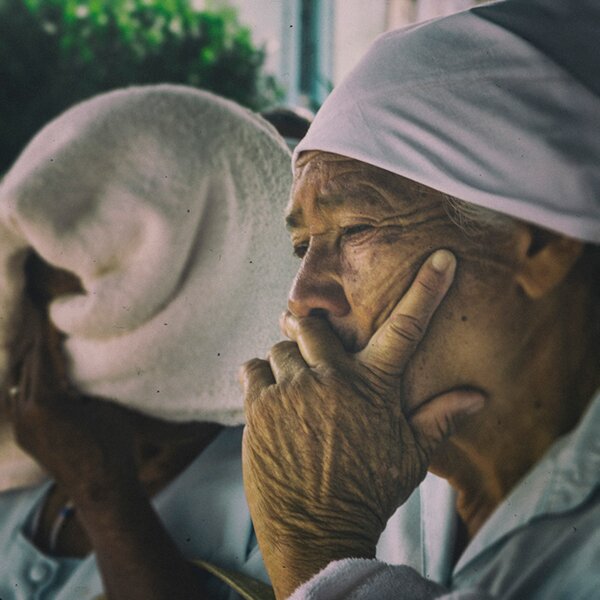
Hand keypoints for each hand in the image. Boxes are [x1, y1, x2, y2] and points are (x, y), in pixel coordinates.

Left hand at [2, 300, 137, 503]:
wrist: (103, 493)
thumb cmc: (113, 446)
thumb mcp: (104, 406)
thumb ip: (85, 381)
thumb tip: (78, 361)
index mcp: (44, 400)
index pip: (43, 353)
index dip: (47, 329)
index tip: (48, 306)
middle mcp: (24, 411)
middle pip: (28, 364)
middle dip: (37, 341)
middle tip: (43, 316)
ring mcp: (21, 427)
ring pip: (20, 382)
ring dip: (31, 361)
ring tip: (42, 341)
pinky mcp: (25, 437)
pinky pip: (20, 400)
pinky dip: (29, 381)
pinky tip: (39, 374)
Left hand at [240, 250, 485, 597]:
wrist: (317, 529)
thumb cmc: (368, 490)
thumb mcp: (410, 456)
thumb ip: (439, 418)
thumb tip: (479, 396)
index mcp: (374, 386)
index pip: (407, 328)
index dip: (427, 290)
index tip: (442, 259)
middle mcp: (332, 379)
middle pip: (316, 325)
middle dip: (313, 331)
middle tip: (315, 352)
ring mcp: (293, 390)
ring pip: (281, 348)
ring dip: (287, 362)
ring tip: (295, 391)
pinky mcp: (260, 407)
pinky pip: (253, 370)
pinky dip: (261, 379)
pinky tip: (273, 402)